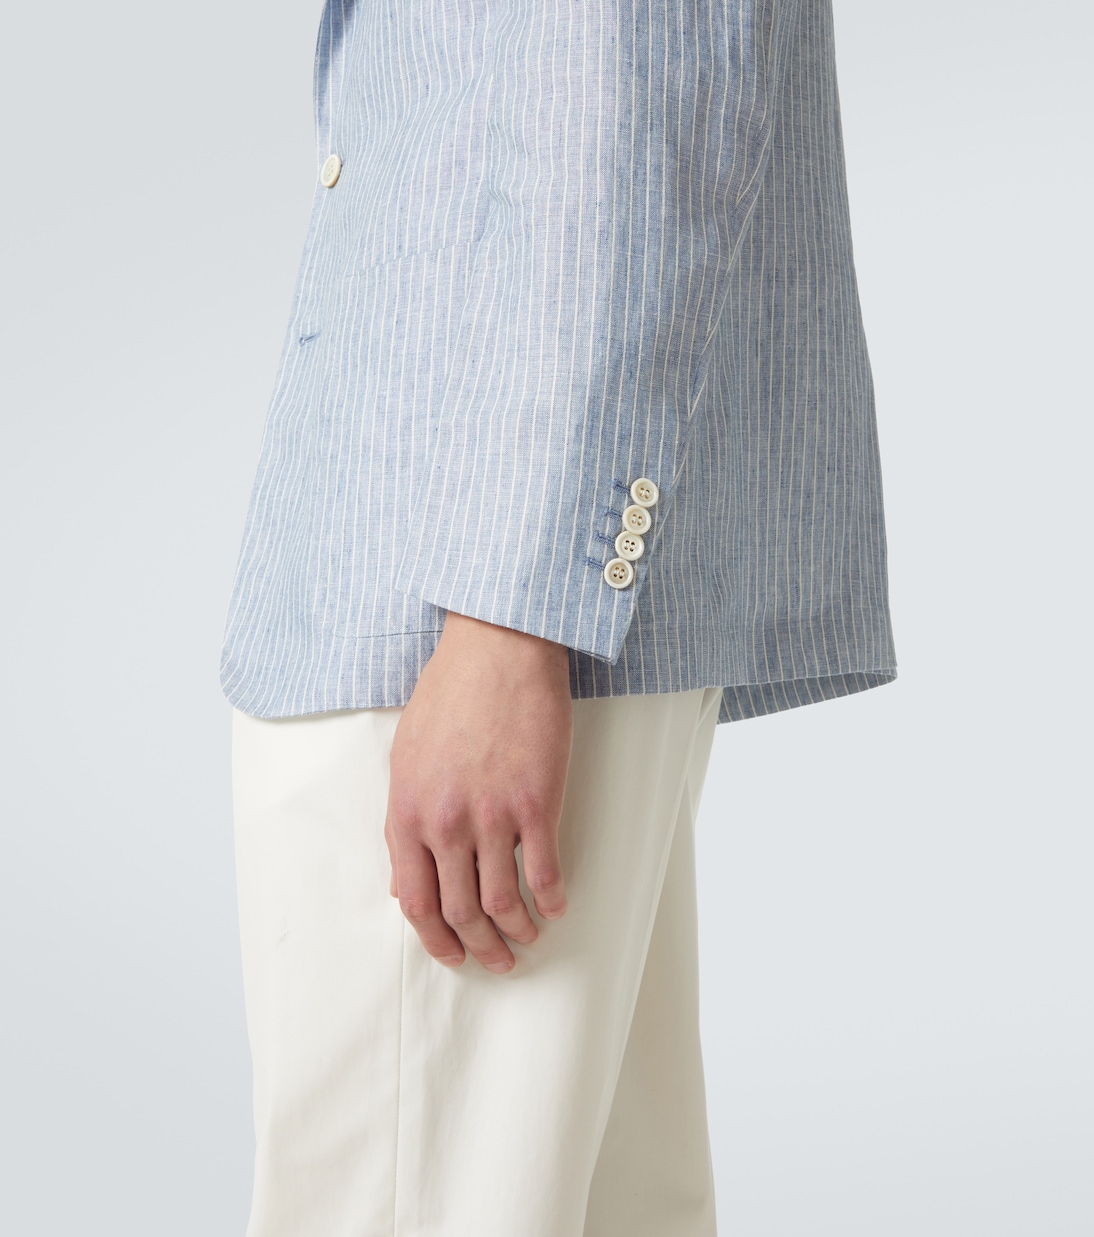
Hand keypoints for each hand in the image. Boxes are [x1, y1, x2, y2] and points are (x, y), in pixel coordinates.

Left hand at [385, 611, 572, 972]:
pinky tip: (557, 907)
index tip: (452, 952)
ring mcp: (492, 816)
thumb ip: (407, 819)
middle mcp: (446, 823)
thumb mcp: (407, 757)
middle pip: (460, 911)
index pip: (416, 900)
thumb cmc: (450, 694)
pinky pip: (544, 872)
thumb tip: (407, 876)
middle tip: (496, 960)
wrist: (497, 650)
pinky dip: (551, 900)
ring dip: (517, 932)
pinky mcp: (536, 803)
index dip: (435, 938)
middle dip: (479, 947)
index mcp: (407, 812)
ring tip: (528, 937)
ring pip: (503, 902)